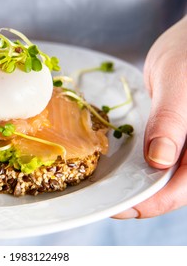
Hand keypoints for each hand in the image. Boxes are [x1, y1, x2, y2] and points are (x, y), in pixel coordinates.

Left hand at [113, 16, 186, 218]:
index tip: (122, 207)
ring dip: (142, 186)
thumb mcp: (178, 80)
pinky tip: (122, 169)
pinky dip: (142, 169)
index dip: (155, 201)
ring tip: (111, 189)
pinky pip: (163, 161)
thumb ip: (172, 119)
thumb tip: (160, 161)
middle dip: (144, 198)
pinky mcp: (179, 139)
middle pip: (178, 187)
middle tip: (109, 202)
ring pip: (170, 177)